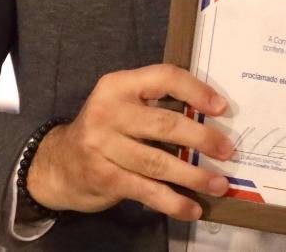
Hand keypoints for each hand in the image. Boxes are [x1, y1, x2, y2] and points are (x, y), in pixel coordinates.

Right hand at [27, 64, 233, 221]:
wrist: (58, 164)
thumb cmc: (105, 130)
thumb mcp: (124, 104)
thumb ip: (157, 103)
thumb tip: (212, 117)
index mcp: (119, 85)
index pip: (164, 77)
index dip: (196, 91)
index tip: (222, 108)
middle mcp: (108, 111)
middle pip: (165, 124)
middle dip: (202, 138)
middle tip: (228, 150)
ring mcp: (102, 145)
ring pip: (158, 162)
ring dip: (194, 175)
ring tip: (219, 184)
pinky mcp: (104, 177)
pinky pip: (146, 190)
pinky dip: (172, 201)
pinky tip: (192, 208)